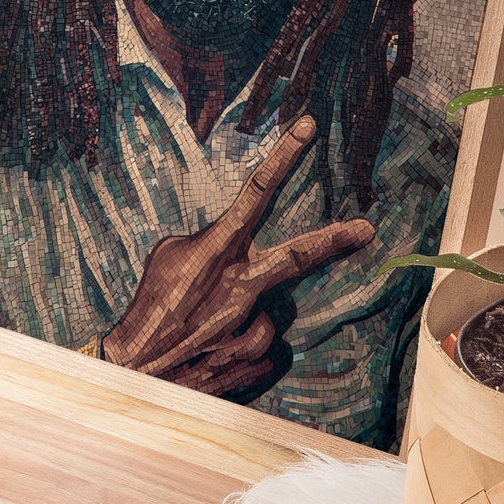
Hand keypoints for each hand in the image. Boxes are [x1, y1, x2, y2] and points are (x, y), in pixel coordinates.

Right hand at [100, 115, 376, 397]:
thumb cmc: (149, 310)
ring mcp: (251, 324)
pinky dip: (247, 347)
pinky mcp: (256, 358)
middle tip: (365, 229)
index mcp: (215, 251)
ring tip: (212, 330)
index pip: (256, 193)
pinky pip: (265, 346)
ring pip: (269, 311)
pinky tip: (219, 353)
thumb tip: (231, 245)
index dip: (284, 156)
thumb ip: (206, 244)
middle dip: (335, 240)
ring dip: (248, 317)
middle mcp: (240, 285)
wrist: (138, 374)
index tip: (308, 128)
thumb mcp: (167, 259)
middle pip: (299, 256)